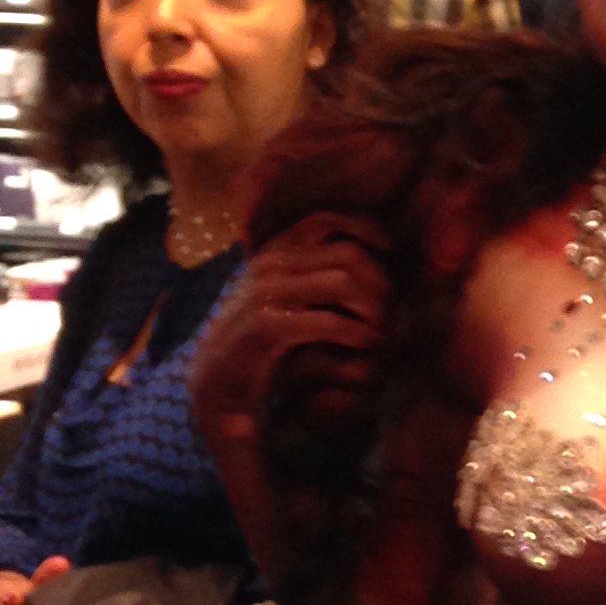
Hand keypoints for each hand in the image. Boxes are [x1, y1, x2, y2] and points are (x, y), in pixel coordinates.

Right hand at [189, 212, 389, 448]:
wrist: (217, 382)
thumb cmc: (262, 343)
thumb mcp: (287, 300)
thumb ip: (316, 276)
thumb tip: (369, 258)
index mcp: (273, 252)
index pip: (324, 221)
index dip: (362, 229)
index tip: (387, 249)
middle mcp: (269, 265)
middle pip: (345, 253)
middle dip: (377, 280)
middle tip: (388, 308)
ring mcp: (266, 292)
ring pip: (342, 282)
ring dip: (371, 308)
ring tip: (380, 329)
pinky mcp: (266, 326)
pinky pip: (328, 322)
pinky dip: (356, 333)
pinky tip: (367, 343)